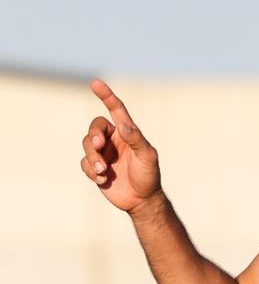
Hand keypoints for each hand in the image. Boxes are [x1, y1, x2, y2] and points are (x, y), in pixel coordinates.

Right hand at [80, 79, 161, 213]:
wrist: (142, 200)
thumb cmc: (149, 176)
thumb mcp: (147, 157)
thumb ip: (136, 140)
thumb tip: (123, 125)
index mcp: (126, 133)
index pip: (116, 110)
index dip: (106, 96)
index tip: (95, 83)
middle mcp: (113, 140)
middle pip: (95, 127)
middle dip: (94, 134)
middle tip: (99, 145)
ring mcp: (103, 153)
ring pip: (86, 145)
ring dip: (93, 157)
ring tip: (103, 171)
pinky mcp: (95, 168)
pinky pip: (84, 163)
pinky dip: (91, 170)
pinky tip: (103, 180)